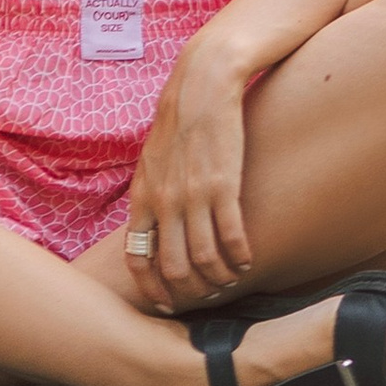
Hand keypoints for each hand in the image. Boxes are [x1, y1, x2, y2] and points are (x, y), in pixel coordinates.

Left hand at [123, 32, 253, 311]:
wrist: (203, 82)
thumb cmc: (179, 119)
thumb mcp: (152, 159)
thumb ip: (152, 196)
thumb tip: (154, 232)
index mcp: (143, 195)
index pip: (137, 257)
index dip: (152, 288)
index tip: (168, 302)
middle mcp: (164, 201)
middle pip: (173, 268)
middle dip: (191, 291)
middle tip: (207, 294)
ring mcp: (193, 194)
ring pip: (205, 260)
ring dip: (220, 278)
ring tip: (231, 278)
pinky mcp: (223, 184)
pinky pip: (232, 237)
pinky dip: (240, 257)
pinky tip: (247, 259)